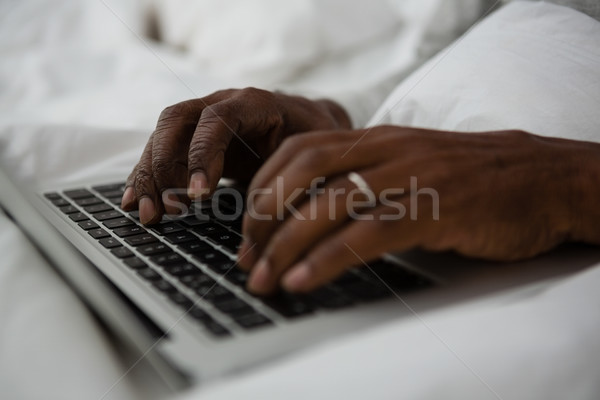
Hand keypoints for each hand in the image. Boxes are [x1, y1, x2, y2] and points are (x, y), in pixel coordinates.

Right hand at [121, 87, 350, 223]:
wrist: (308, 126)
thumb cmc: (315, 140)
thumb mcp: (315, 152)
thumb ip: (299, 171)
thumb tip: (283, 213)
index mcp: (255, 102)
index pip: (217, 120)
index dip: (202, 155)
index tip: (197, 195)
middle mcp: (221, 103)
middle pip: (177, 122)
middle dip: (165, 166)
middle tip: (167, 209)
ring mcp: (203, 119)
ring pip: (162, 137)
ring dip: (150, 175)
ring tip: (148, 214)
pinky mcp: (193, 140)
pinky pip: (161, 153)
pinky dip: (146, 177)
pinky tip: (136, 202)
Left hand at [238, 126, 592, 293]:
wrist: (540, 179)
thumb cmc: (468, 178)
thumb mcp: (409, 164)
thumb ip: (365, 178)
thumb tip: (314, 216)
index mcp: (375, 137)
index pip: (299, 150)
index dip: (264, 188)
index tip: (248, 226)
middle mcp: (387, 149)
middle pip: (303, 175)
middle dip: (264, 218)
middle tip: (246, 256)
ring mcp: (411, 176)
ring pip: (330, 205)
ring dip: (287, 246)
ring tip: (263, 278)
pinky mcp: (435, 209)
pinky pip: (368, 234)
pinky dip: (327, 260)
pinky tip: (303, 280)